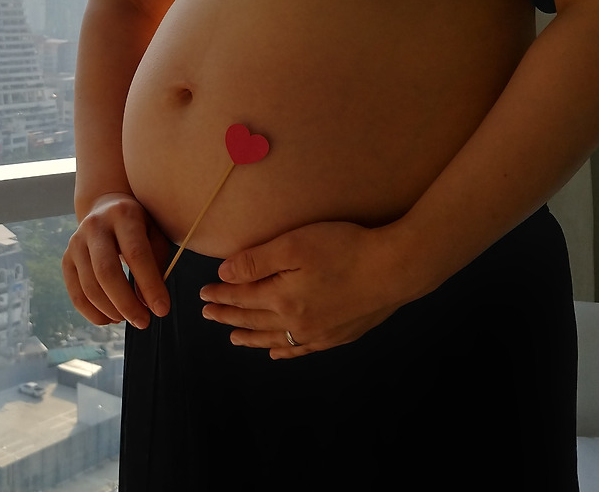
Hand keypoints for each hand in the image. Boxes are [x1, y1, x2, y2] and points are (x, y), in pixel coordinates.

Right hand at [62, 191, 170, 327]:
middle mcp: (95, 225)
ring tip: (129, 318)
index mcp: (123, 214)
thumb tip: (147, 302)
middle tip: (144, 322)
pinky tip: (110, 319)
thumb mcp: (155, 234)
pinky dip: (92, 313)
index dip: (150, 285)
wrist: (105, 207)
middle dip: (127, 303)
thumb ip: (155, 264)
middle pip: (106, 272)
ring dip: (111, 311)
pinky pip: (75, 293)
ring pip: (90, 286)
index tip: (162, 310)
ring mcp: (76, 242)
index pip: (136, 254)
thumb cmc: (138, 226)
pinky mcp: (66, 258)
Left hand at [198, 220, 417, 358]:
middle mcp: (296, 322)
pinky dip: (284, 351)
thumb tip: (224, 274)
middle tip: (207, 316)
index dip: (220, 295)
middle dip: (228, 316)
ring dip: (251, 337)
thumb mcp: (294, 245)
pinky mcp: (339, 336)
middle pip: (253, 320)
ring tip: (233, 338)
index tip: (203, 294)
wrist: (395, 269)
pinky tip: (276, 353)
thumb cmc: (344, 249)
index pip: (241, 297)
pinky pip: (301, 350)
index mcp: (281, 298)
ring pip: (274, 339)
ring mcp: (318, 333)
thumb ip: (256, 261)